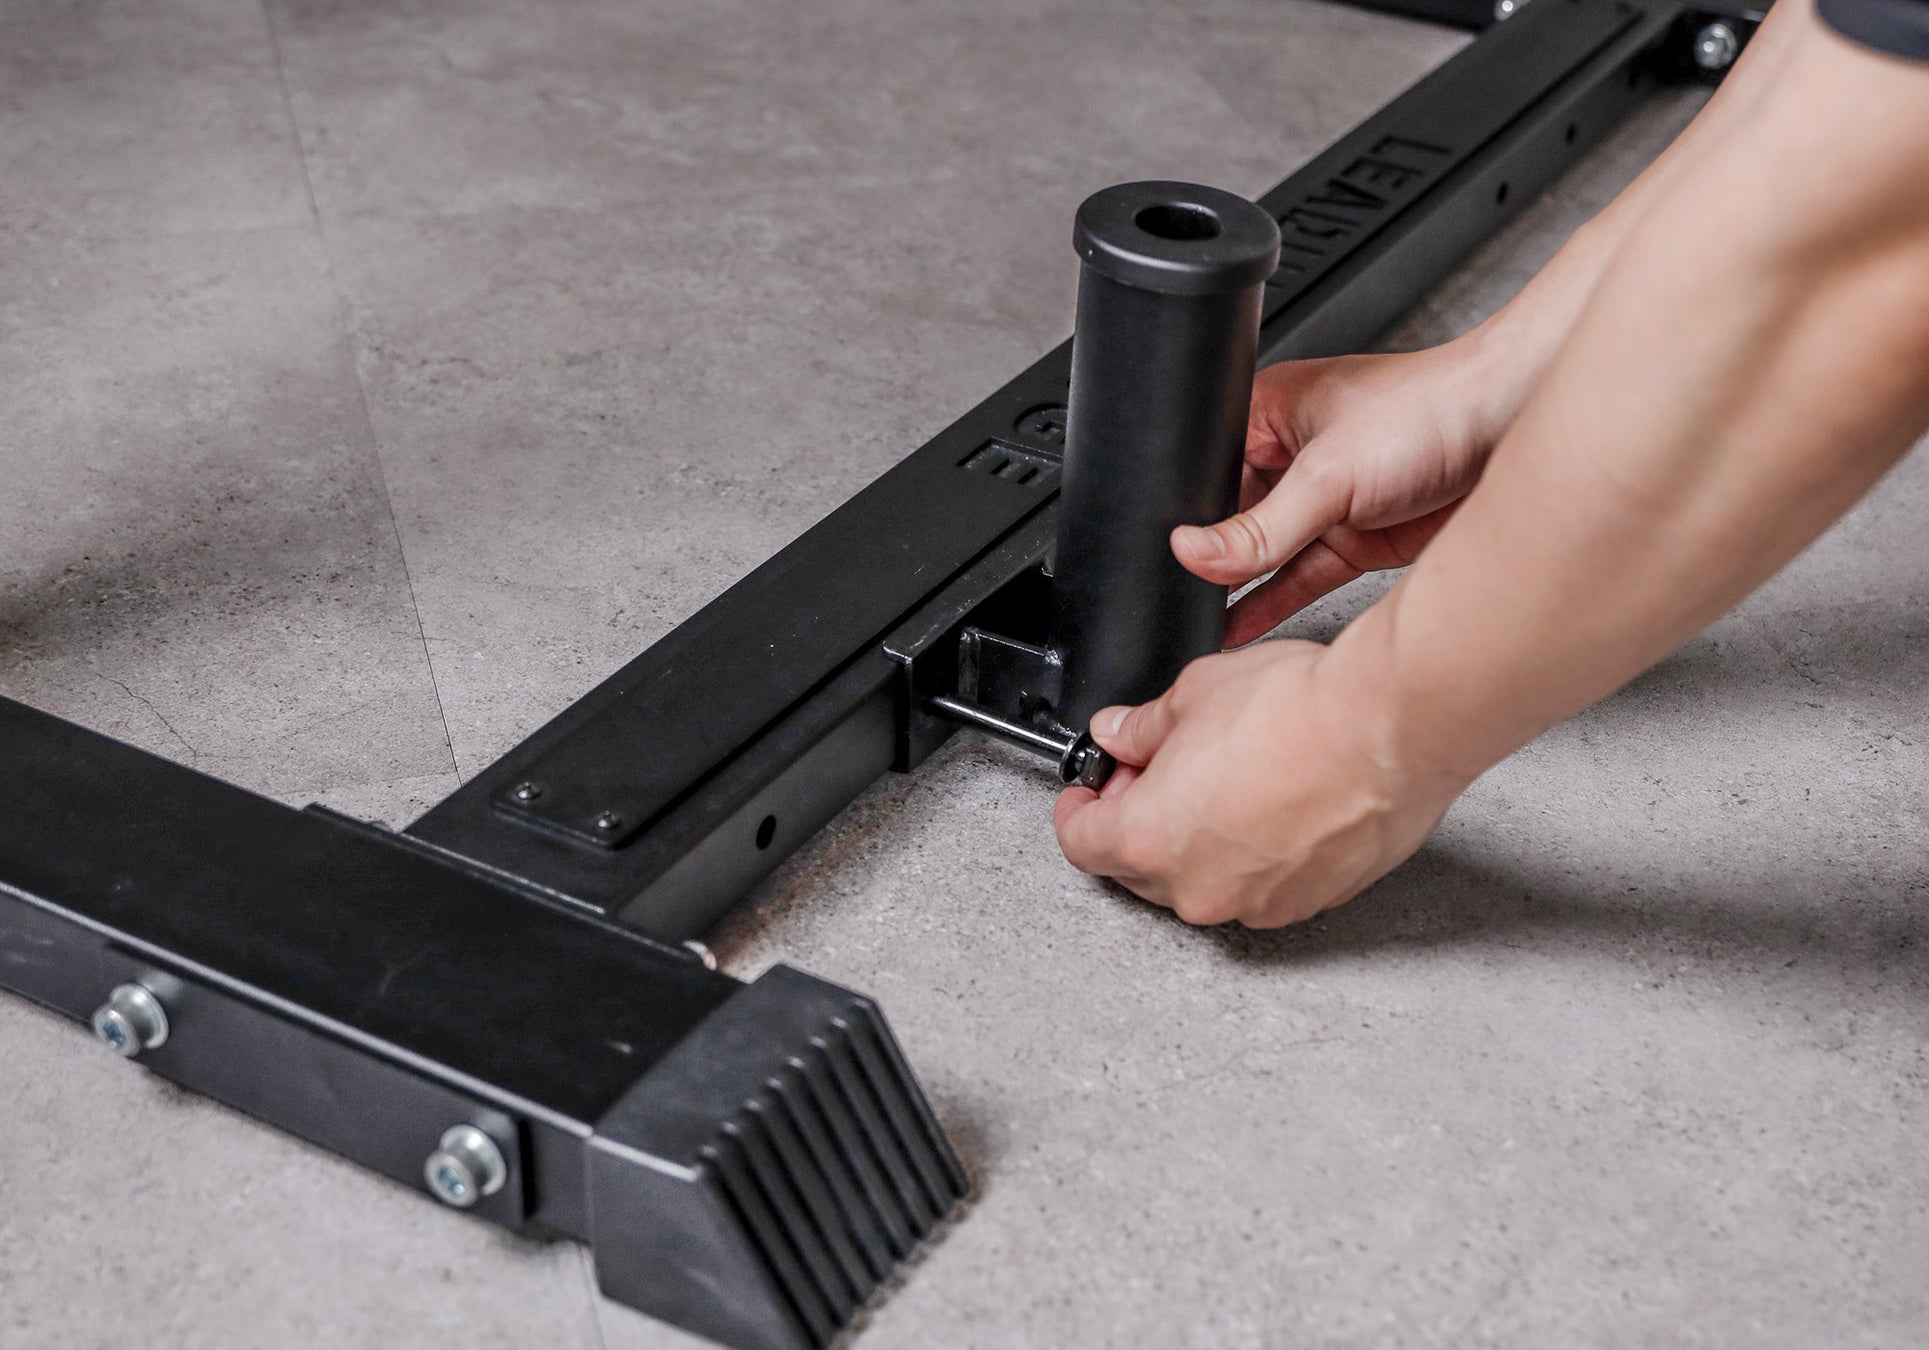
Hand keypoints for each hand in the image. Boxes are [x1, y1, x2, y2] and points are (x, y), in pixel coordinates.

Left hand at [1052, 639, 1463, 927]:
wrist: (1393, 728)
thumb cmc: (1301, 712)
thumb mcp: (1195, 695)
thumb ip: (1143, 727)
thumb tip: (1120, 734)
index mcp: (1148, 839)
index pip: (1079, 843)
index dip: (1078, 808)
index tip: (1089, 789)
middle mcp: (1196, 888)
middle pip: (1135, 867)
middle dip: (1136, 820)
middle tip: (1158, 770)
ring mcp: (1256, 904)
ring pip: (1198, 880)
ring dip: (1194, 841)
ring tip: (1223, 780)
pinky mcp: (1309, 902)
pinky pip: (1257, 886)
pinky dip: (1250, 855)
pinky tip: (1269, 803)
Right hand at [1172, 343, 1514, 645]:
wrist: (1512, 428)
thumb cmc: (1432, 408)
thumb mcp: (1328, 475)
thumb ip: (1260, 528)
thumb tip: (1195, 553)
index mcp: (1268, 414)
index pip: (1204, 473)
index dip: (1185, 515)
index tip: (1165, 559)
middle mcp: (1291, 456)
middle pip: (1231, 520)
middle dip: (1210, 557)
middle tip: (1179, 595)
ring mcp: (1324, 501)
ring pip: (1265, 555)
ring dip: (1240, 587)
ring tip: (1198, 621)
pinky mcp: (1354, 540)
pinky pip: (1299, 579)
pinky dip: (1272, 604)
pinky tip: (1241, 626)